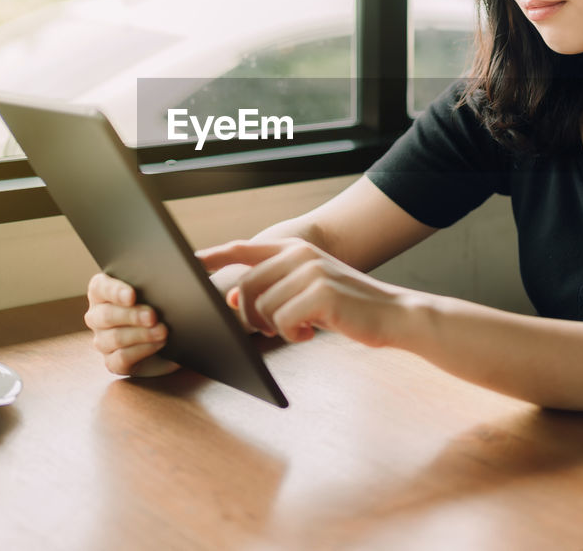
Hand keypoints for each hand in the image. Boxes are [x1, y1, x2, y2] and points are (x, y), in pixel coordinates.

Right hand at [83, 264, 256, 376]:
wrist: (184, 328)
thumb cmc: (174, 299)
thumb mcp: (176, 280)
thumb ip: (178, 268)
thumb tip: (193, 260)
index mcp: (105, 290)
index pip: (100, 287)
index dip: (114, 290)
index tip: (133, 294)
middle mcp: (99, 315)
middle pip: (105, 315)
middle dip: (131, 315)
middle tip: (154, 315)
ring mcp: (104, 340)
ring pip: (111, 339)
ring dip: (138, 335)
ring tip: (163, 331)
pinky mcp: (116, 362)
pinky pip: (119, 360)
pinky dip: (139, 352)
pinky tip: (158, 345)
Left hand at [197, 238, 409, 347]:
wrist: (393, 313)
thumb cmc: (347, 307)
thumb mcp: (307, 291)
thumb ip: (272, 289)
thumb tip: (229, 300)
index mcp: (294, 248)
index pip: (242, 248)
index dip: (212, 256)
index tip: (189, 264)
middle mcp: (299, 253)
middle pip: (245, 287)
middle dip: (249, 316)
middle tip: (272, 329)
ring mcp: (310, 271)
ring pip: (262, 308)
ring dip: (275, 328)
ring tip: (300, 328)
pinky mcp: (320, 293)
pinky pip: (282, 322)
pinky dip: (292, 335)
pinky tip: (311, 333)